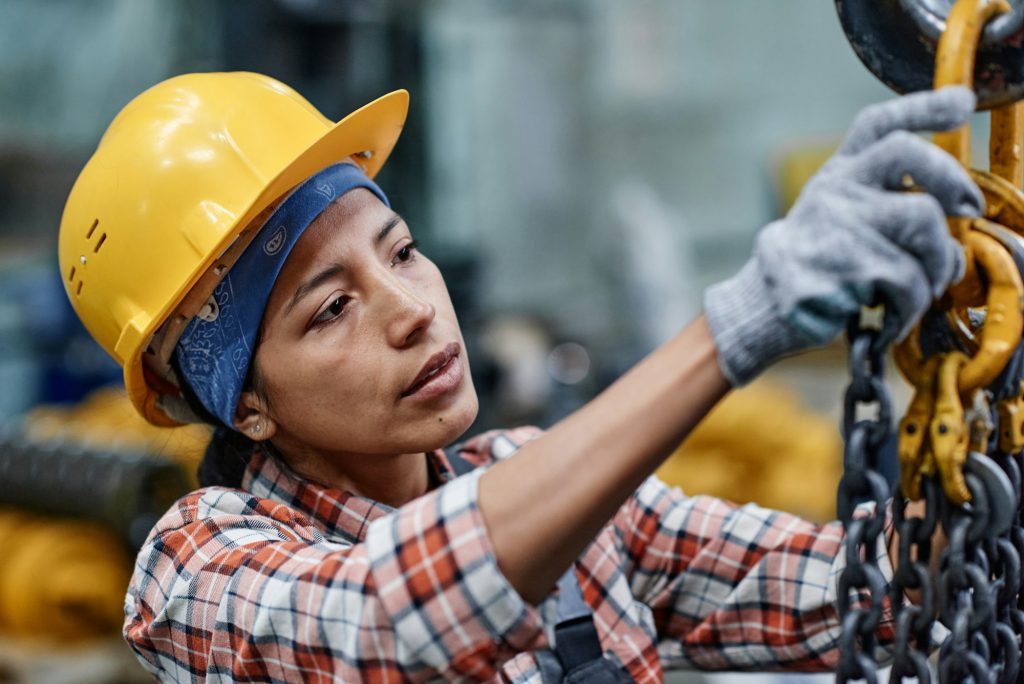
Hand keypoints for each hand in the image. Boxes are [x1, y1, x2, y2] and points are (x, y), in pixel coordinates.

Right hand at [704, 86, 982, 385]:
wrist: (762, 308)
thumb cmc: (816, 265)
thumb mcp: (841, 218)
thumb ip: (889, 202)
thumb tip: (962, 214)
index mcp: (838, 175)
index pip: (877, 125)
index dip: (923, 106)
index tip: (962, 102)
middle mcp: (835, 191)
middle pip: (910, 156)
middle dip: (953, 181)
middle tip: (969, 210)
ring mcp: (837, 227)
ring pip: (925, 226)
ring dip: (936, 267)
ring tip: (918, 293)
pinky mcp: (844, 271)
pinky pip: (909, 285)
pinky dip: (909, 311)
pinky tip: (888, 321)